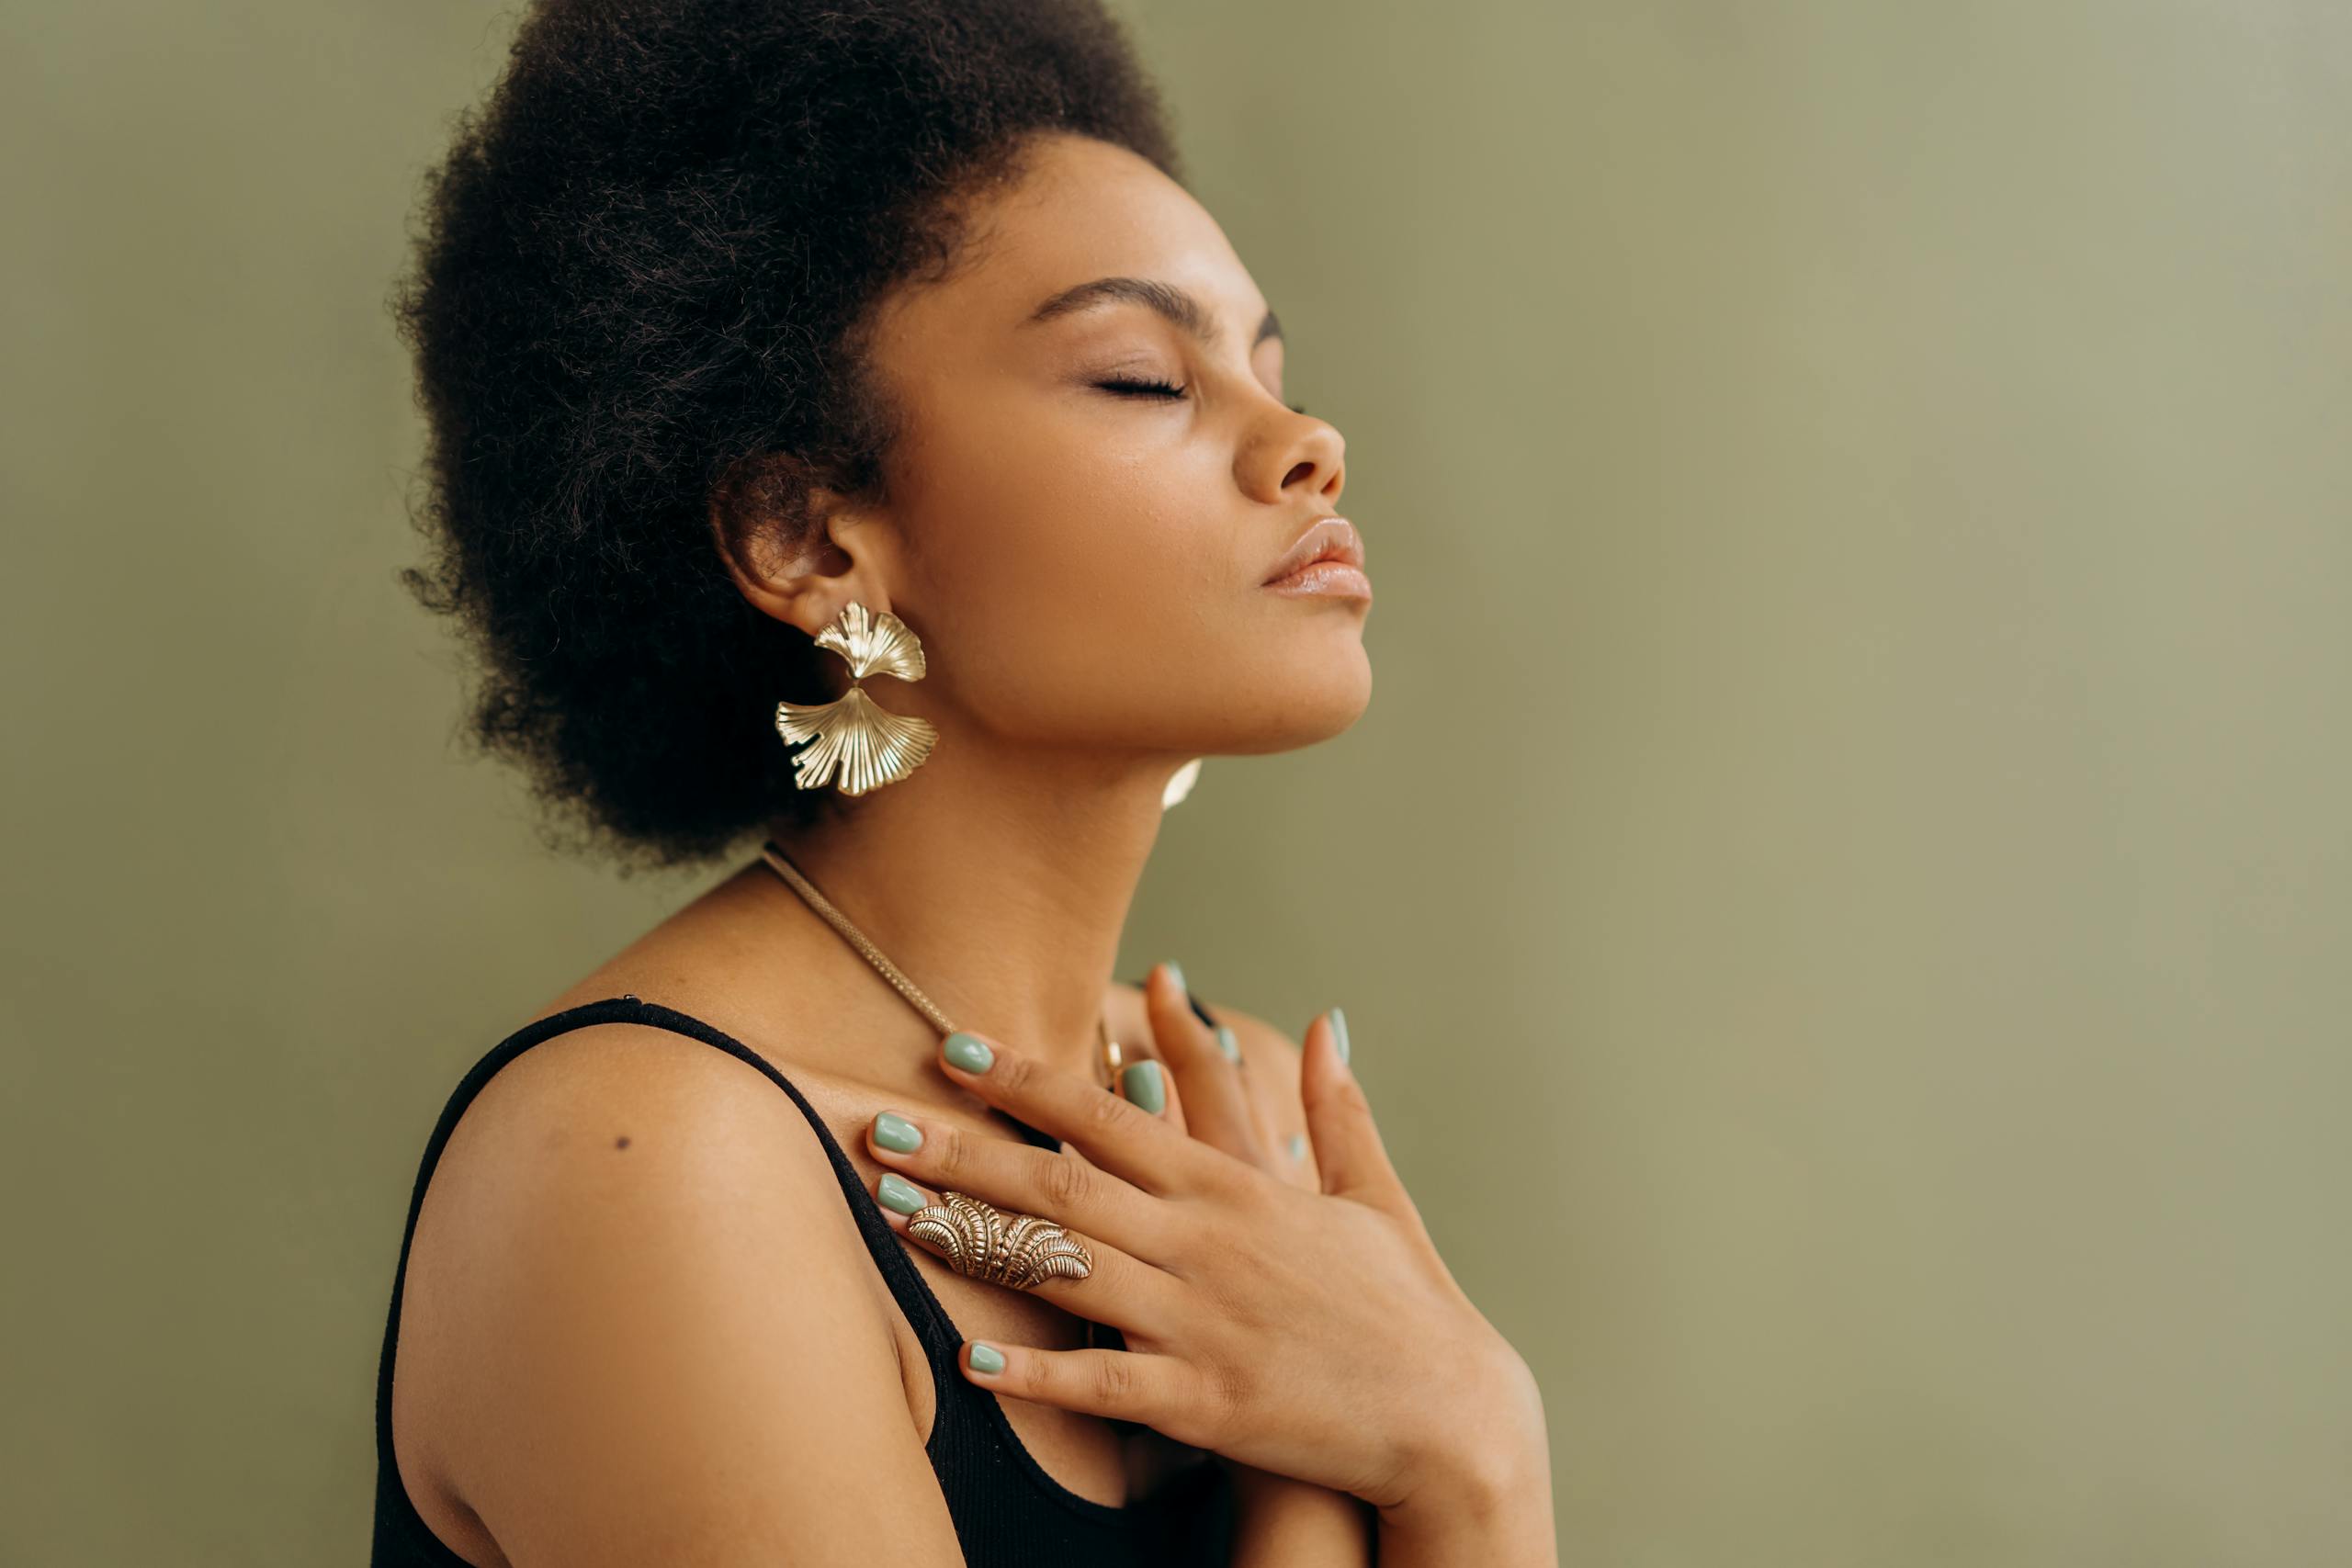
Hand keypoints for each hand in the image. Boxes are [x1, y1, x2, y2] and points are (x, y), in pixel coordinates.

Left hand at [858, 971, 1542, 1511]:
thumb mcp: (1373, 1195)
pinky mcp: (1205, 1401)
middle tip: (882, 1124)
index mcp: (1240, 1186)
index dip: (1027, 1079)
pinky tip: (974, 1360)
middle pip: (1064, 1183)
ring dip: (974, 1240)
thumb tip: (1328, 1022)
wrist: (1451, 1420)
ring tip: (897, 1214)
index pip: (1112, 1112)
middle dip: (966, 1150)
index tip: (956, 1047)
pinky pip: (1103, 1383)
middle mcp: (1208, 1242)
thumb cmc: (1409, 1309)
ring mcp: (1202, 1321)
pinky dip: (1038, 1372)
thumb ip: (1337, 1107)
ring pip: (1066, 1268)